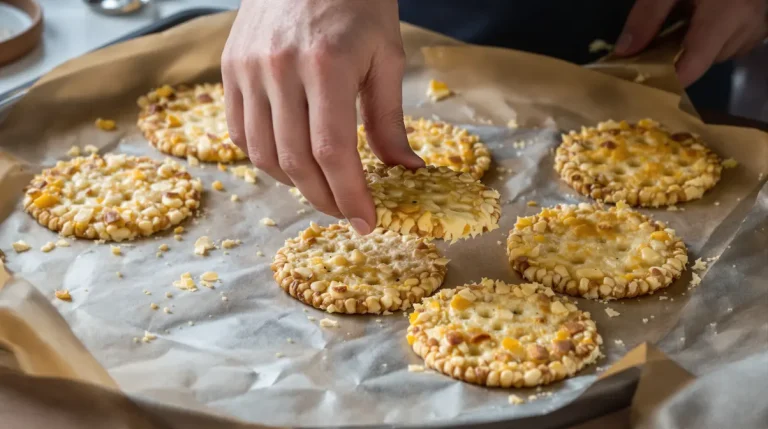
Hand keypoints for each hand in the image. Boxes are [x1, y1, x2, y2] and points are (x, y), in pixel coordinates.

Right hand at [222, 0, 423, 233]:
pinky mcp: (230, 67)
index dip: (350, 195)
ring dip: (294, 183)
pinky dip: (263, 157)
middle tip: (347, 212)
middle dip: (325, 198)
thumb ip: (389, 119)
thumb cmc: (358, 0)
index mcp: (326, 63)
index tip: (366, 223)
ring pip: (262, 153)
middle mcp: (278, 68)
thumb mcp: (386, 56)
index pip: (333, 151)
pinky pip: (239, 131)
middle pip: (295, 160)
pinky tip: (289, 161)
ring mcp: (247, 67)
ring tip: (321, 188)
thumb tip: (404, 171)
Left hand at [615, 0, 767, 85]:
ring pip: (719, 55)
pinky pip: (733, 44)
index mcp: (727, 13)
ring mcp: (758, 26)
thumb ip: (647, 16)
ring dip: (700, 45)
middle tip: (664, 36)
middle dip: (681, 55)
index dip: (669, 77)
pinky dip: (716, 38)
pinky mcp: (761, 26)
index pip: (695, 64)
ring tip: (688, 20)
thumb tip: (625, 51)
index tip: (645, 79)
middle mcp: (748, 25)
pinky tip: (706, 18)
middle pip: (705, 62)